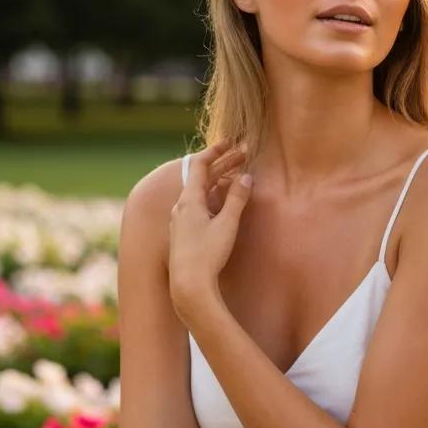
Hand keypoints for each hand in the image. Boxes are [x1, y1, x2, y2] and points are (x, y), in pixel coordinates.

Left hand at [169, 139, 253, 309]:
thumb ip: (237, 199)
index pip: (199, 165)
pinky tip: (223, 202)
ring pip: (200, 192)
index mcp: (189, 200)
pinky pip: (198, 206)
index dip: (216, 151)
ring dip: (219, 181)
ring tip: (238, 175)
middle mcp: (181, 207)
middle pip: (201, 178)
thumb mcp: (227, 224)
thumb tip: (246, 177)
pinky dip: (213, 196)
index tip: (231, 141)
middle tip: (243, 155)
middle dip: (223, 165)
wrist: (188, 286)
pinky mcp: (184, 233)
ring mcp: (180, 221)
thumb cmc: (207, 255)